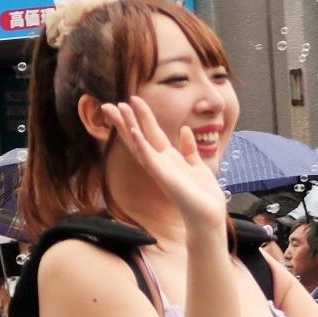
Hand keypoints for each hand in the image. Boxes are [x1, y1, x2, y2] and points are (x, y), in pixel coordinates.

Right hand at [101, 97, 226, 231]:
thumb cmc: (204, 196)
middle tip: (108, 104)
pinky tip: (134, 132)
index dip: (142, 117)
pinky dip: (142, 146)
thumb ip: (189, 149)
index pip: (151, 134)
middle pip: (139, 137)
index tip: (131, 99)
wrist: (210, 217)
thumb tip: (184, 129)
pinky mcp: (165, 179)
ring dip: (128, 127)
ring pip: (139, 145)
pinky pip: (150, 160)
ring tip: (117, 109)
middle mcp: (161, 164)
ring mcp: (161, 171)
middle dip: (125, 120)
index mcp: (169, 160)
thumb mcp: (198, 166)